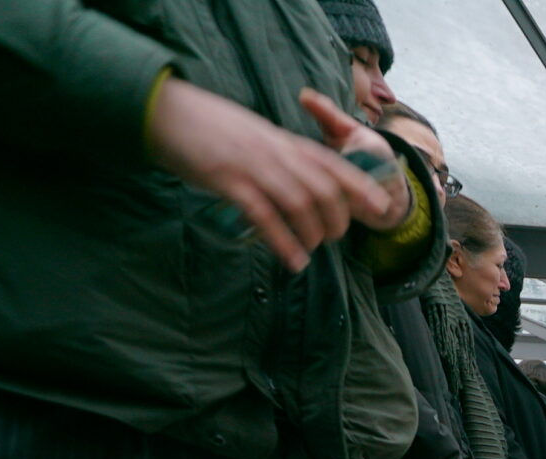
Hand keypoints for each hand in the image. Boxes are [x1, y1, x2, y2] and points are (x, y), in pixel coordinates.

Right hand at [143, 78, 396, 269]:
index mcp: (283, 141)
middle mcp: (275, 153)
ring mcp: (253, 166)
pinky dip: (283, 241)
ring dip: (312, 234)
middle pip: (324, 189)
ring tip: (310, 254)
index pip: (333, 164)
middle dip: (337, 219)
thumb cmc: (206, 126)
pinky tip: (292, 261)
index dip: (360, 187)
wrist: (164, 109)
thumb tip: (293, 181)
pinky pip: (265, 215)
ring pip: (300, 203)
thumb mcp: (252, 136)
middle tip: (332, 239)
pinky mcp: (228, 181)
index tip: (381, 208)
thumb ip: (276, 156)